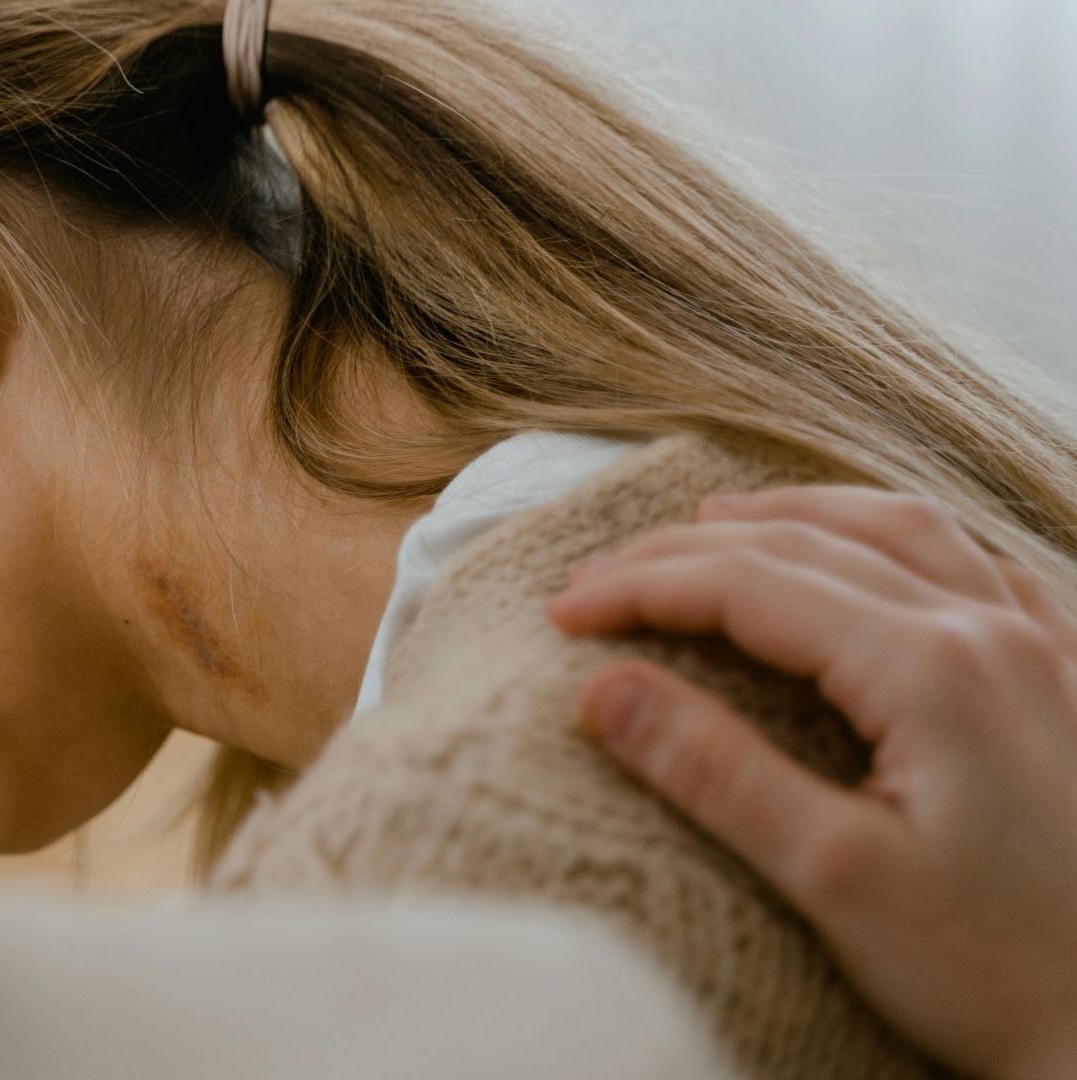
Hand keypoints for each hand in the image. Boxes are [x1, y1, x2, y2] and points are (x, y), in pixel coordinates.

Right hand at [546, 486, 1076, 1079]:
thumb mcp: (834, 879)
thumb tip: (601, 688)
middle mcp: (992, 631)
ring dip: (793, 516)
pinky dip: (895, 536)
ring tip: (714, 523)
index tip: (561, 613)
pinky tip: (871, 552)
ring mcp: (1042, 649)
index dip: (642, 589)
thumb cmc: (995, 973)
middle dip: (687, 551)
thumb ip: (716, 771)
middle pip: (810, 543)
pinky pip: (977, 561)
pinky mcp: (1068, 682)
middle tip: (597, 577)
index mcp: (930, 668)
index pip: (749, 586)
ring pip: (900, 529)